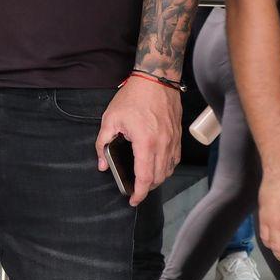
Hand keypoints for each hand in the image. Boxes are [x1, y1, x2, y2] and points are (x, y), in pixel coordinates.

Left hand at [96, 76, 180, 205]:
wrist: (156, 79)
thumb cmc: (133, 97)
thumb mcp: (110, 119)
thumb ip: (103, 144)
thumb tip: (102, 164)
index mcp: (145, 143)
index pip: (144, 178)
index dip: (139, 194)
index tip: (133, 200)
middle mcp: (163, 145)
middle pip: (158, 178)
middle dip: (147, 189)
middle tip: (135, 190)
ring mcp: (172, 140)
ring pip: (168, 170)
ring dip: (157, 179)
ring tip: (145, 179)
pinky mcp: (177, 135)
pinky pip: (175, 159)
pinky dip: (167, 167)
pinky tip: (157, 166)